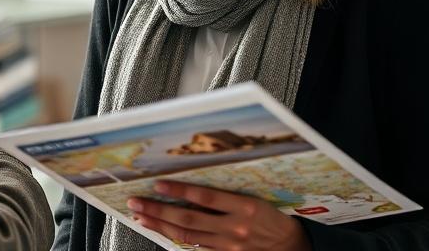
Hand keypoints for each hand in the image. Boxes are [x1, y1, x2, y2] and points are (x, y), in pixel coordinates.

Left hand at [126, 181, 310, 250]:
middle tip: (136, 202)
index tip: (158, 184)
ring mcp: (229, 247)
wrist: (292, 247)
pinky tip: (162, 234)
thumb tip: (193, 186)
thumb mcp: (253, 200)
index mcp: (244, 207)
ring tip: (141, 217)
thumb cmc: (271, 218)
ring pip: (188, 237)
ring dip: (161, 226)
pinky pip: (197, 249)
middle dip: (159, 210)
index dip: (180, 191)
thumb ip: (225, 196)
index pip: (205, 197)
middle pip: (189, 219)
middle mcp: (235, 228)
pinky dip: (177, 241)